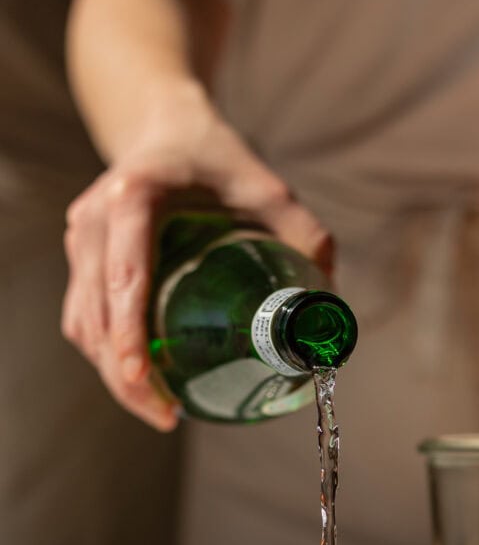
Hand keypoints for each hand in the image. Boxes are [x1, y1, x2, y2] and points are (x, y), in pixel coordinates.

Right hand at [62, 105, 331, 429]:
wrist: (166, 127)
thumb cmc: (221, 161)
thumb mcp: (272, 190)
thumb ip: (308, 239)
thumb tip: (330, 313)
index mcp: (135, 195)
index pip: (124, 273)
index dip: (129, 331)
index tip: (144, 377)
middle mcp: (95, 219)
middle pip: (97, 312)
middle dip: (125, 375)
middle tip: (166, 417)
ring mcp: (82, 241)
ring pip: (84, 324)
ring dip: (115, 375)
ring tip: (161, 411)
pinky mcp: (81, 260)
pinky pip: (84, 319)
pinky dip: (108, 357)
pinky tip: (144, 384)